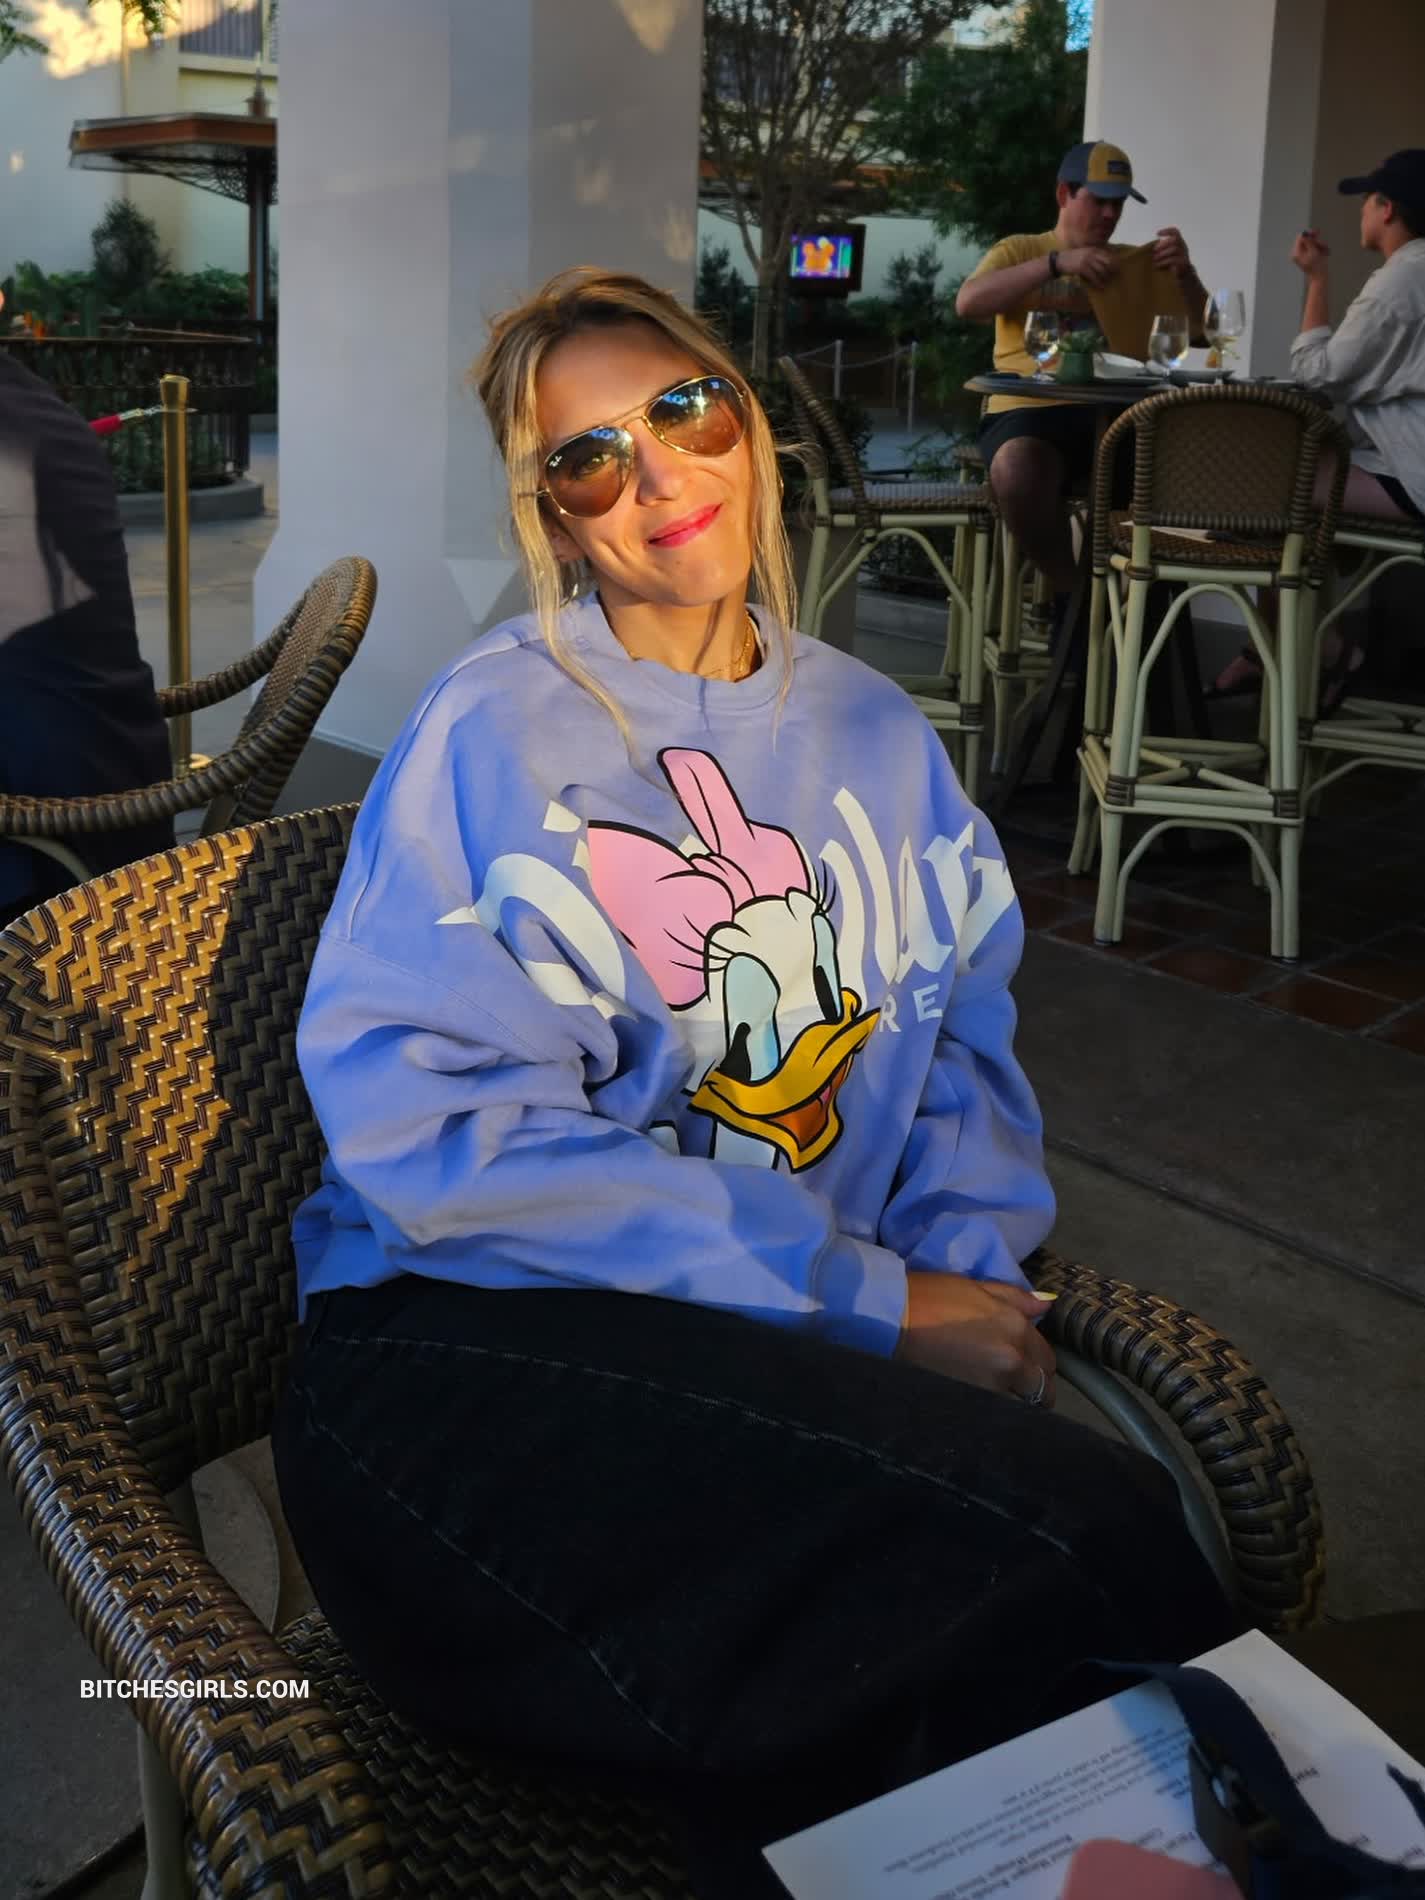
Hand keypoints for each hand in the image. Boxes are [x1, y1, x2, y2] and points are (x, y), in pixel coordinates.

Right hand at [896, 1272, 1056, 1405]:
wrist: (892, 1320)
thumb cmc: (930, 1296)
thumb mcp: (976, 1286)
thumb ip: (1016, 1298)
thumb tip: (1048, 1303)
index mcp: (1016, 1328)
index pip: (1047, 1358)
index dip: (1039, 1364)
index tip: (1029, 1368)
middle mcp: (1012, 1360)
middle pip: (1041, 1389)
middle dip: (1034, 1389)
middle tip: (1018, 1388)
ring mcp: (993, 1387)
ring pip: (1022, 1407)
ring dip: (1017, 1405)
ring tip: (999, 1400)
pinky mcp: (973, 1405)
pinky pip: (998, 1417)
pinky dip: (997, 1415)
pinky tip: (985, 1409)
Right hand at [1057, 245, 1118, 287]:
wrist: (1060, 260)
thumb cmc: (1073, 258)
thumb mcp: (1084, 252)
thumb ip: (1093, 254)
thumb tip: (1103, 261)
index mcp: (1093, 249)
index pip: (1108, 255)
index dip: (1115, 261)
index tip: (1119, 267)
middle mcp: (1092, 254)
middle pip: (1107, 262)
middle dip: (1112, 270)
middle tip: (1115, 276)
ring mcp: (1087, 260)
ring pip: (1101, 270)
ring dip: (1105, 277)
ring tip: (1107, 282)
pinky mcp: (1082, 268)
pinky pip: (1094, 276)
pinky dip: (1098, 282)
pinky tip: (1101, 286)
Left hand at [1152, 226, 1191, 275]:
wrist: (1183, 278)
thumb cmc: (1171, 265)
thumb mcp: (1166, 256)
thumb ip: (1160, 251)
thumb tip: (1145, 248)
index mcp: (1179, 243)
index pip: (1175, 232)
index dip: (1167, 231)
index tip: (1157, 233)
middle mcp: (1183, 248)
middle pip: (1175, 239)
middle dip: (1163, 243)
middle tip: (1154, 250)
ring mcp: (1185, 255)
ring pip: (1175, 249)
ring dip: (1163, 253)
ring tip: (1154, 259)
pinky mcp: (1183, 265)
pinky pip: (1175, 260)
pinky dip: (1165, 262)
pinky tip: (1158, 265)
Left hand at [1291, 229, 1329, 278]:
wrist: (1320, 278)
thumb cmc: (1317, 266)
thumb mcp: (1313, 252)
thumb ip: (1309, 242)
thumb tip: (1303, 234)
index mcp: (1296, 253)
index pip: (1300, 238)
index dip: (1309, 234)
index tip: (1317, 232)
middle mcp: (1297, 254)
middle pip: (1306, 241)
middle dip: (1316, 241)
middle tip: (1324, 245)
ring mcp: (1302, 255)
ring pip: (1312, 244)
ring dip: (1320, 246)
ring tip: (1325, 251)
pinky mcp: (1308, 257)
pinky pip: (1314, 248)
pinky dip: (1320, 249)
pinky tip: (1325, 253)